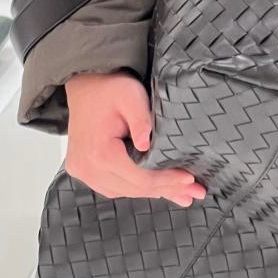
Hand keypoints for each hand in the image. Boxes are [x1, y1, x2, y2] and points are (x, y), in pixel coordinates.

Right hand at [63, 70, 206, 207]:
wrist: (85, 84)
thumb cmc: (110, 88)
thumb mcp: (131, 96)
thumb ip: (141, 120)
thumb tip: (147, 145)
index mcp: (100, 153)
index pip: (140, 178)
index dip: (167, 181)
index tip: (190, 179)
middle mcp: (87, 168)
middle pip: (133, 189)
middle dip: (166, 190)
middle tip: (194, 191)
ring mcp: (83, 171)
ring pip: (123, 192)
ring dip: (152, 192)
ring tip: (180, 193)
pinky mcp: (83, 170)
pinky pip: (112, 187)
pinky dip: (134, 187)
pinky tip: (154, 187)